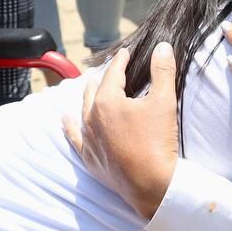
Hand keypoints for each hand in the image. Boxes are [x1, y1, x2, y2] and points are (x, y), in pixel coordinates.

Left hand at [63, 45, 180, 218]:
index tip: (126, 53)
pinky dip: (70, 127)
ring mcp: (89, 139)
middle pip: (95, 89)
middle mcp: (92, 117)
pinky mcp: (90, 158)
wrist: (151, 183)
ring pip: (83, 111)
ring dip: (89, 97)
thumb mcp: (164, 101)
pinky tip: (66, 120)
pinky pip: (74, 138)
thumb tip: (162, 47)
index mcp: (107, 100)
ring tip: (92, 88)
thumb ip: (162, 71)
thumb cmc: (158, 141)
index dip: (121, 61)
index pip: (113, 73)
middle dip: (104, 77)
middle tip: (113, 70)